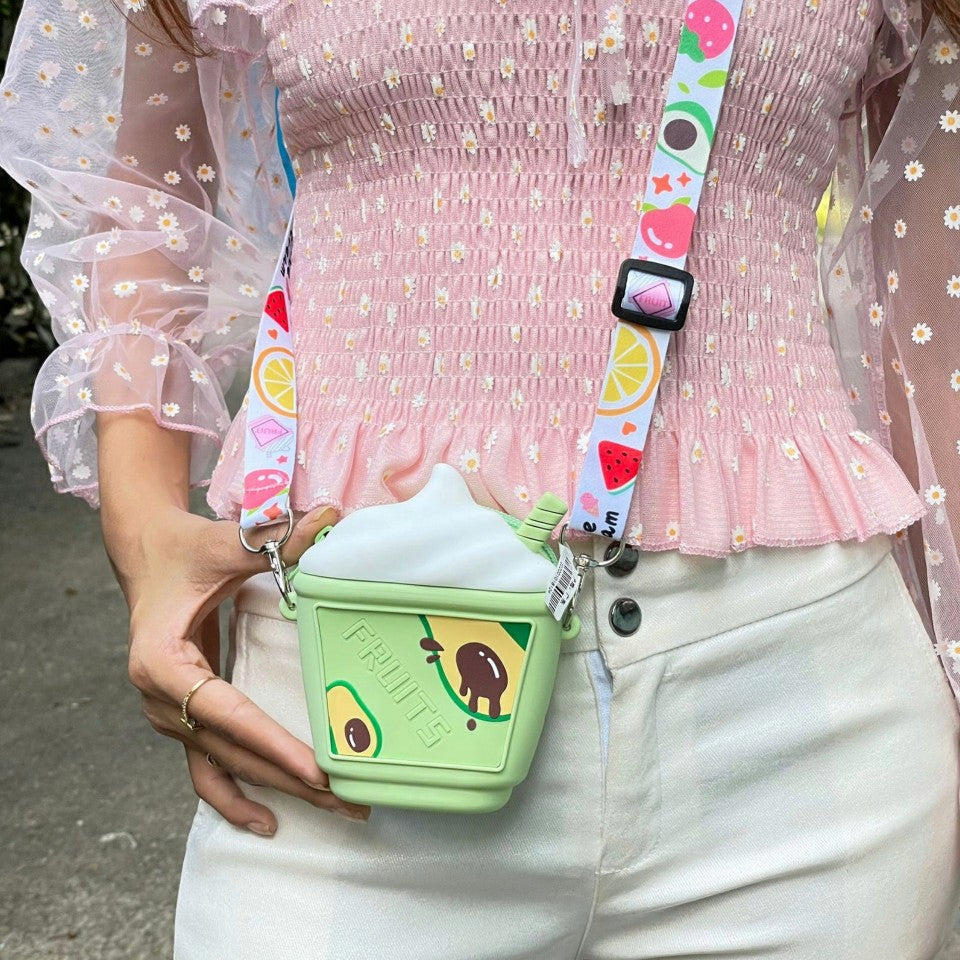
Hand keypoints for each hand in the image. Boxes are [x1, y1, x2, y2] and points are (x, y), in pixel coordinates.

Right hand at [106, 503, 370, 834]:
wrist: (146, 554)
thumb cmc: (183, 550)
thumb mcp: (223, 545)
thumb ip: (275, 540)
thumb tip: (329, 517)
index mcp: (161, 662)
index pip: (225, 712)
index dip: (271, 742)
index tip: (316, 770)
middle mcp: (159, 699)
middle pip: (230, 751)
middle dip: (289, 779)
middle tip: (347, 799)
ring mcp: (169, 713)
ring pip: (222, 766)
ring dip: (272, 792)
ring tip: (328, 810)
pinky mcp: (183, 715)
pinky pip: (208, 766)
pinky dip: (234, 796)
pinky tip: (267, 820)